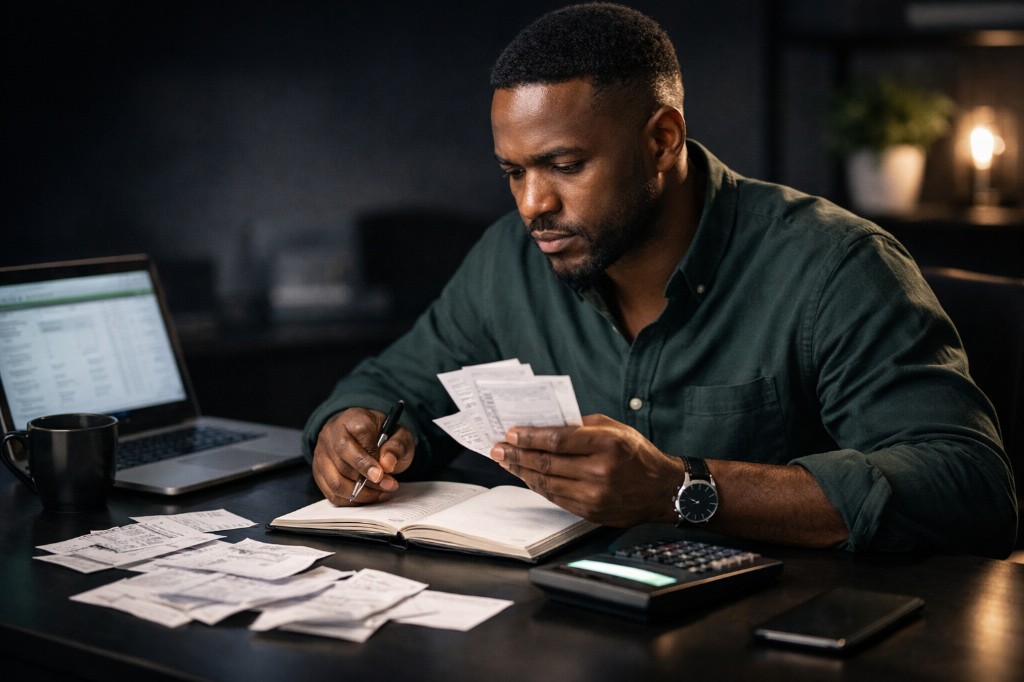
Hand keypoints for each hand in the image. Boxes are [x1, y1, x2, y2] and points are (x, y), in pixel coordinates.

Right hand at [312, 407, 414, 504]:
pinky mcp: (319, 472)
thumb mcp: (399, 434)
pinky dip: (352, 500)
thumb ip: (397, 446)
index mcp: (352, 418)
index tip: (383, 472)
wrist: (364, 436)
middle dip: (368, 479)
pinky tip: (369, 496)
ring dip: (361, 493)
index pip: (357, 435)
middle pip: (343, 462)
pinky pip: (332, 493)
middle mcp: (331, 434)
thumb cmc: (383, 436)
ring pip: (336, 481)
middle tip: (388, 484)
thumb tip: (387, 464)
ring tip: (381, 492)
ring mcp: (322, 454)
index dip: (369, 458)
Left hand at [490, 414, 683, 526]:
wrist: (663, 491)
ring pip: (546, 483)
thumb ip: (581, 425)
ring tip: (505, 461)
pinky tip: (526, 476)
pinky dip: (537, 486)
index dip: (530, 437)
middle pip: (547, 463)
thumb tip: (545, 425)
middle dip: (517, 454)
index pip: (558, 440)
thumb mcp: (616, 428)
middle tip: (498, 448)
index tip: (511, 433)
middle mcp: (600, 471)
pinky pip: (555, 497)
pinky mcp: (590, 512)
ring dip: (521, 471)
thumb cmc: (638, 455)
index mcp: (607, 444)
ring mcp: (594, 495)